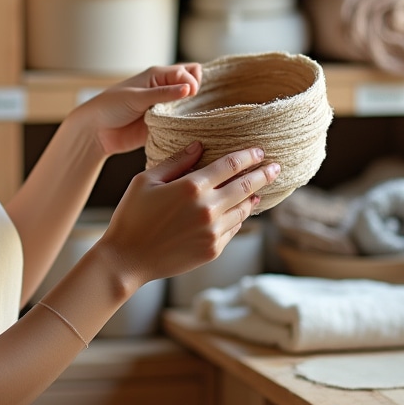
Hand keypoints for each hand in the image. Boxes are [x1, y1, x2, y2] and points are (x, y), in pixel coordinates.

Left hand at [70, 63, 202, 158]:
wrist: (96, 131)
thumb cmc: (110, 106)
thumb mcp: (137, 97)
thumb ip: (163, 93)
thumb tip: (189, 88)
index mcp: (157, 76)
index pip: (187, 71)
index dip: (192, 81)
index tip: (190, 94)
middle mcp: (164, 90)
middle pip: (192, 84)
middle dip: (198, 92)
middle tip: (191, 104)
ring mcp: (164, 108)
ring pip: (189, 106)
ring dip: (193, 110)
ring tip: (193, 117)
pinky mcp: (162, 126)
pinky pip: (181, 124)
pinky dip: (186, 126)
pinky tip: (189, 129)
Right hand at [99, 141, 279, 287]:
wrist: (128, 259)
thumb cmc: (131, 215)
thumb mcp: (146, 180)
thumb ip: (176, 161)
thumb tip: (199, 146)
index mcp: (191, 187)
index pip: (230, 165)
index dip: (247, 156)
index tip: (259, 151)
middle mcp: (208, 209)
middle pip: (245, 186)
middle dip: (263, 174)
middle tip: (275, 166)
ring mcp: (213, 232)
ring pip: (243, 209)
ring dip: (254, 196)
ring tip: (260, 189)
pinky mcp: (213, 250)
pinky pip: (234, 228)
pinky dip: (240, 216)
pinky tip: (241, 210)